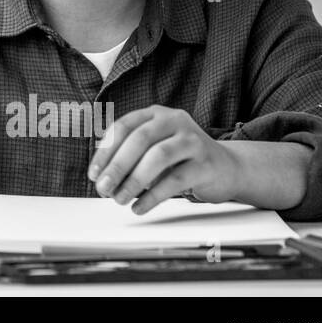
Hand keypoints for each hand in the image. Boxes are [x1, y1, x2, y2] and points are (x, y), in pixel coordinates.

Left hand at [87, 105, 241, 214]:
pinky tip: (139, 207)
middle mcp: (174, 121)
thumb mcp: (154, 148)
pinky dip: (153, 196)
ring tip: (119, 199)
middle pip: (139, 139)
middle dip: (117, 166)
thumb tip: (101, 178)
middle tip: (103, 188)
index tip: (93, 173)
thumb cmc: (181, 160)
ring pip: (158, 157)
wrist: (228, 168)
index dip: (106, 150)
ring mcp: (193, 140)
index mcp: (156, 114)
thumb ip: (130, 156)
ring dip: (133, 181)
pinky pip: (175, 180)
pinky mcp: (206, 163)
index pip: (124, 126)